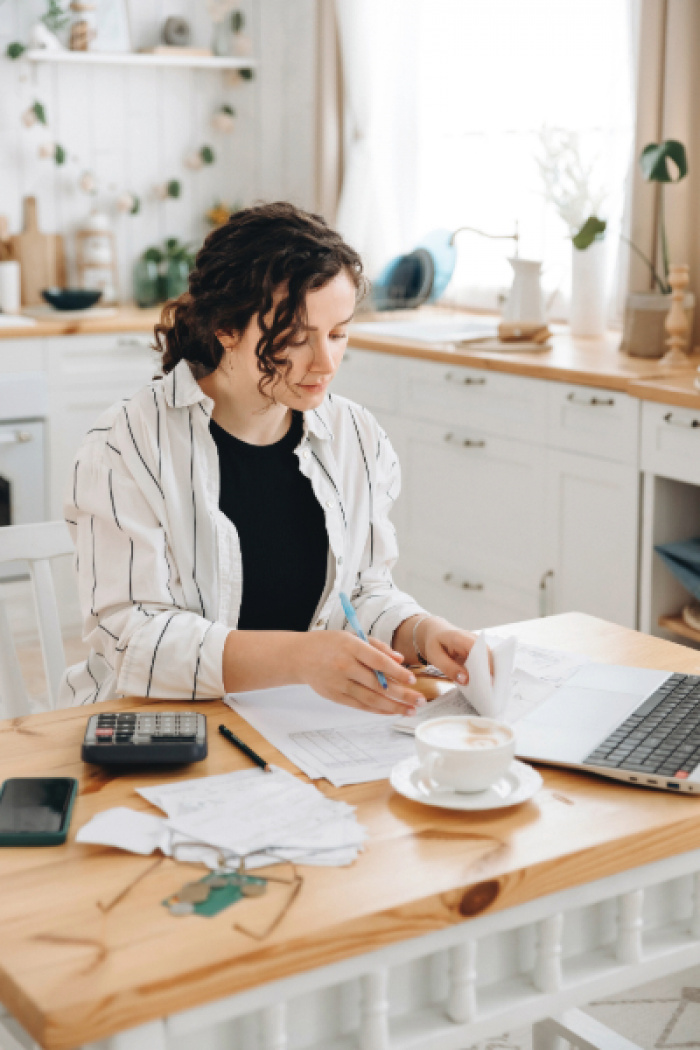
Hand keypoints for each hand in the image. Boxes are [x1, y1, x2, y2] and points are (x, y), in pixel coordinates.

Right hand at [292, 631, 425, 714]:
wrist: (300, 656)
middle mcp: (345, 665)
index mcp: (351, 646)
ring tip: (410, 710)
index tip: (413, 679)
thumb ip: (378, 647)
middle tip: (419, 701)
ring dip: (393, 706)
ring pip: (371, 698)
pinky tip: (391, 711)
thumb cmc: (330, 644)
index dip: (397, 672)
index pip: (378, 661)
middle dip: (402, 694)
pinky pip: (360, 705)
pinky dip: (377, 709)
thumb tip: (400, 660)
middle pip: (378, 684)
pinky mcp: (335, 696)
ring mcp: (339, 683)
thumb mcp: (353, 636)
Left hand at [417, 617, 488, 683]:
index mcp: (460, 637)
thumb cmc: (435, 643)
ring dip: (489, 673)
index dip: (485, 664)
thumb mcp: (435, 657)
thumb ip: (449, 668)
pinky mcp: (479, 651)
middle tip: (490, 690)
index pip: (478, 649)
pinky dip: (485, 672)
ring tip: (488, 689)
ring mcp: (478, 644)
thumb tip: (466, 681)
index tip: (489, 680)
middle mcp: (473, 638)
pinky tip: (483, 683)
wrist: (436, 632)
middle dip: (490, 671)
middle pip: (487, 654)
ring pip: (489, 658)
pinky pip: (485, 661)